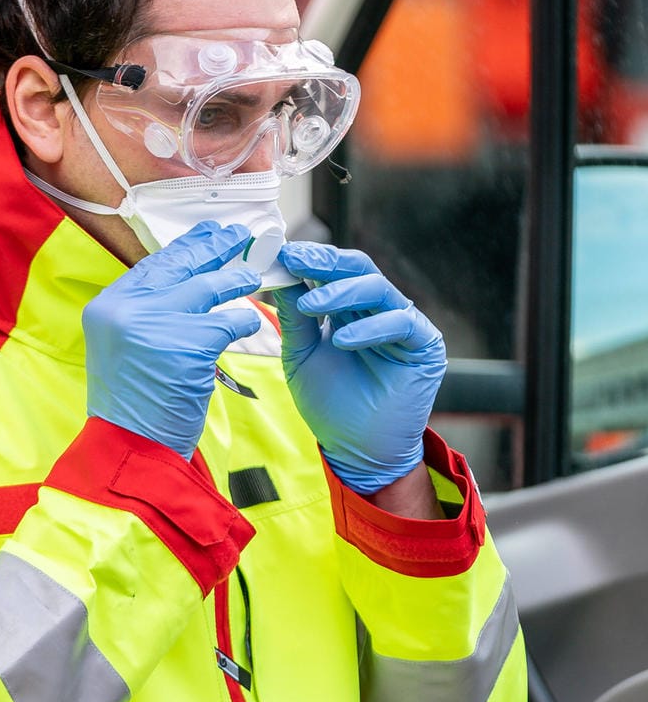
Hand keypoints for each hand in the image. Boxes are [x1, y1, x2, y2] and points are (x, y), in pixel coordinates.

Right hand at [85, 221, 262, 458]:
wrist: (130, 448)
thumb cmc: (133, 405)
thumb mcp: (124, 348)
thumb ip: (145, 313)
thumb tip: (185, 280)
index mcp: (107, 308)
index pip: (152, 266)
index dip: (184, 247)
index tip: (207, 234)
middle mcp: (125, 309)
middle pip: (179, 265)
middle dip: (213, 247)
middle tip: (237, 235)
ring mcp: (154, 324)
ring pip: (208, 287)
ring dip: (235, 280)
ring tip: (251, 276)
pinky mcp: (186, 344)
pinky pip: (227, 322)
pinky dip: (241, 323)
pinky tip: (248, 324)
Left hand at [272, 242, 446, 493]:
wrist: (356, 448)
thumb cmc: (330, 403)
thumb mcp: (301, 355)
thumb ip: (295, 318)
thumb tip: (279, 277)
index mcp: (351, 309)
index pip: (334, 271)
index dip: (308, 259)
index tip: (277, 253)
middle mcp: (380, 310)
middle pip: (358, 269)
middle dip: (324, 263)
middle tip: (294, 260)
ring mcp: (405, 325)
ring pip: (378, 289)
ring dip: (341, 293)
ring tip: (310, 306)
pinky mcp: (424, 345)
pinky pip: (400, 323)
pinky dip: (369, 328)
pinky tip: (342, 340)